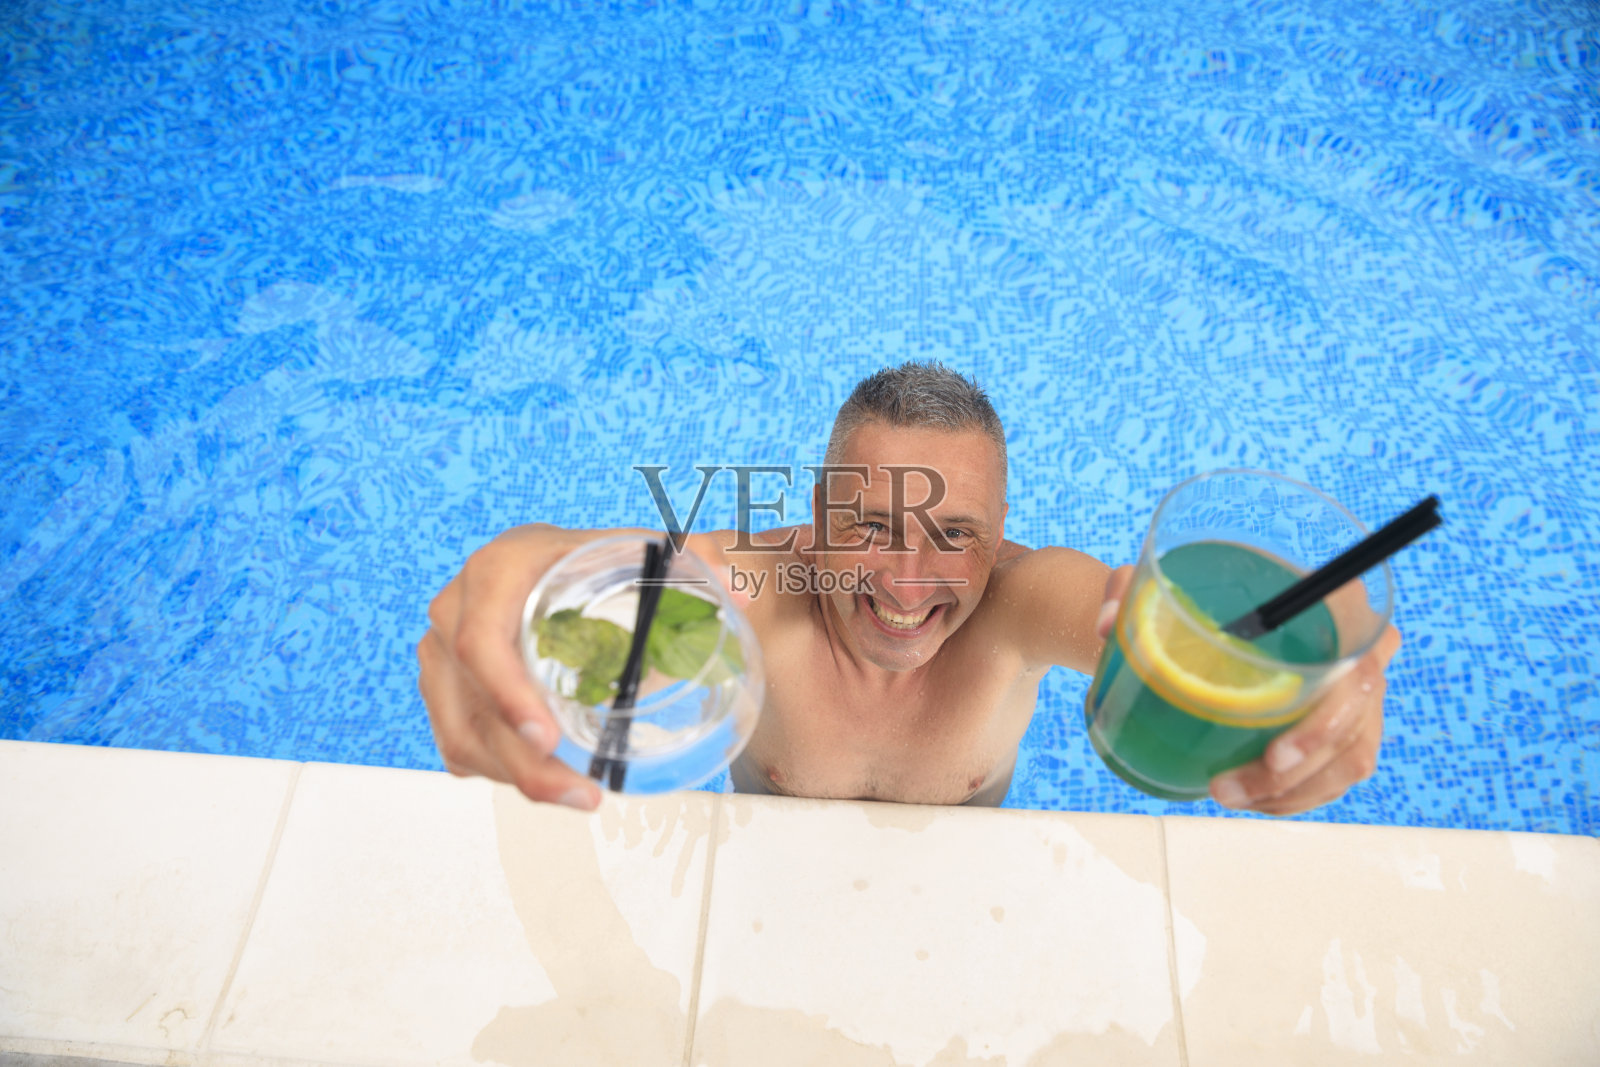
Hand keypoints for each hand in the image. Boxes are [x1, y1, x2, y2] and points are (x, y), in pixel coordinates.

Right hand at [418, 525, 737, 809]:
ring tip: (579, 795)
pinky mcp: (448, 687)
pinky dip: (500, 771)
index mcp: (499, 568)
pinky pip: (459, 742)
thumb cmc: (604, 562)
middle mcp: (458, 608)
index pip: (480, 639)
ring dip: (516, 777)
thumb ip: (702, 559)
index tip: (548, 736)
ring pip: (462, 732)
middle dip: (523, 760)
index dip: (506, 693)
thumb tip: (738, 589)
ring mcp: (445, 652)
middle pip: (470, 701)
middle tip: (581, 790)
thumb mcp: (651, 553)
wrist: (570, 567)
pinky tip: (547, 781)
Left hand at [1096, 565, 1402, 815]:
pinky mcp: (1345, 724)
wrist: (1194, 614)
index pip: (1362, 655)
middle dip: (1297, 772)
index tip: (1275, 756)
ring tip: (1230, 796)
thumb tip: (1107, 622)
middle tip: (1229, 789)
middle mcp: (1356, 644)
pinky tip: (1255, 801)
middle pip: (1355, 722)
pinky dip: (1298, 795)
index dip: (1333, 715)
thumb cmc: (1184, 594)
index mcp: (1330, 599)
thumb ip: (1127, 587)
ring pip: (1350, 756)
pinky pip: (1338, 771)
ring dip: (1293, 791)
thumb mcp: (1148, 582)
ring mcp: (1356, 690)